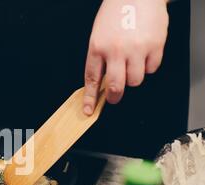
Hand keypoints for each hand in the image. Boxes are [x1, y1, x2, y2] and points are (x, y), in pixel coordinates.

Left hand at [83, 0, 168, 114]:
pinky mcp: (155, 45)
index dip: (90, 98)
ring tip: (131, 63)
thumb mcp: (99, 35)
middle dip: (114, 97)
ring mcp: (137, 48)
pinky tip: (144, 53)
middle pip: (116, 86)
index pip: (92, 79)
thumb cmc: (116, 13)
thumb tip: (102, 83)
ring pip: (135, 81)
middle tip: (114, 97)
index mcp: (98, 46)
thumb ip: (100, 58)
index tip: (88, 110)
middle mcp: (116, 50)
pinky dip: (148, 66)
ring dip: (132, 78)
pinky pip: (152, 69)